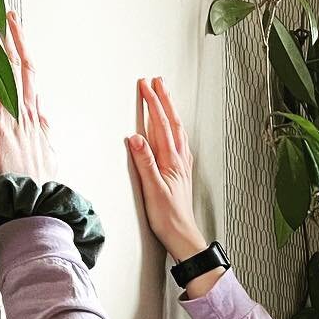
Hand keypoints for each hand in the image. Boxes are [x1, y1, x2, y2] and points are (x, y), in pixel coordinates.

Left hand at [0, 8, 56, 185]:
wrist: (36, 208)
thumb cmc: (39, 190)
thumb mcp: (49, 160)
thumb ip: (44, 136)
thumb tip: (44, 119)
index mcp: (36, 122)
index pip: (31, 76)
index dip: (23, 49)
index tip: (15, 28)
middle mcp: (25, 115)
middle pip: (17, 65)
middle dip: (5, 34)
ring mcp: (11, 119)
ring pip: (1, 70)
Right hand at [126, 78, 207, 261]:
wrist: (183, 237)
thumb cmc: (167, 218)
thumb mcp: (152, 189)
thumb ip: (144, 162)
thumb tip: (135, 138)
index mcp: (171, 162)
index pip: (161, 125)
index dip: (153, 104)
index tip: (145, 85)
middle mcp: (179, 161)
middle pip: (172, 124)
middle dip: (164, 101)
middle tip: (157, 82)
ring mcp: (182, 167)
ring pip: (178, 132)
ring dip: (171, 113)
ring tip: (165, 98)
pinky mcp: (181, 175)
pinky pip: (180, 145)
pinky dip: (176, 131)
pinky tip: (176, 132)